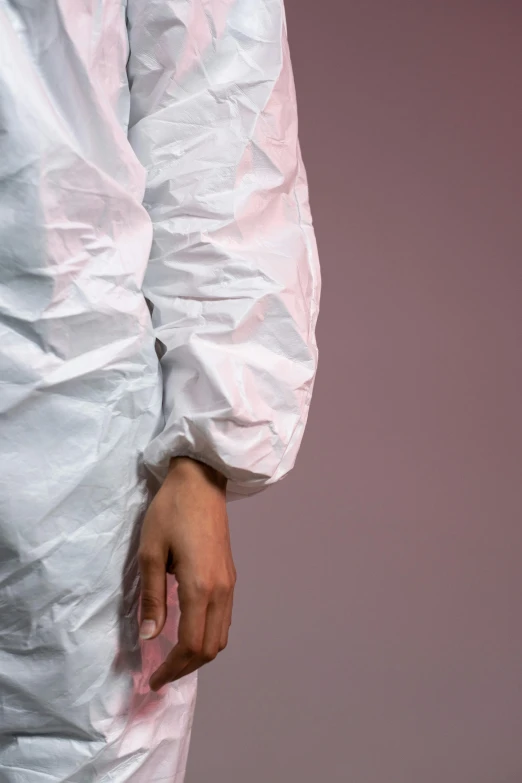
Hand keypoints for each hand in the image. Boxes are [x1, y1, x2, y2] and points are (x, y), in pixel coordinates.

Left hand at [137, 456, 235, 690]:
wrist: (200, 481)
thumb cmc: (170, 512)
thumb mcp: (150, 553)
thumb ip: (152, 598)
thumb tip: (150, 637)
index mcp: (200, 586)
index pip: (192, 644)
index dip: (173, 668)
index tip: (153, 679)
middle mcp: (221, 590)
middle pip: (211, 647)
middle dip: (186, 667)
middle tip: (161, 674)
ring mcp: (230, 583)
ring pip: (222, 635)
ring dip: (199, 653)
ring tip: (174, 658)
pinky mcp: (231, 575)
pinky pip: (225, 618)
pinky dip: (209, 635)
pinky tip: (190, 631)